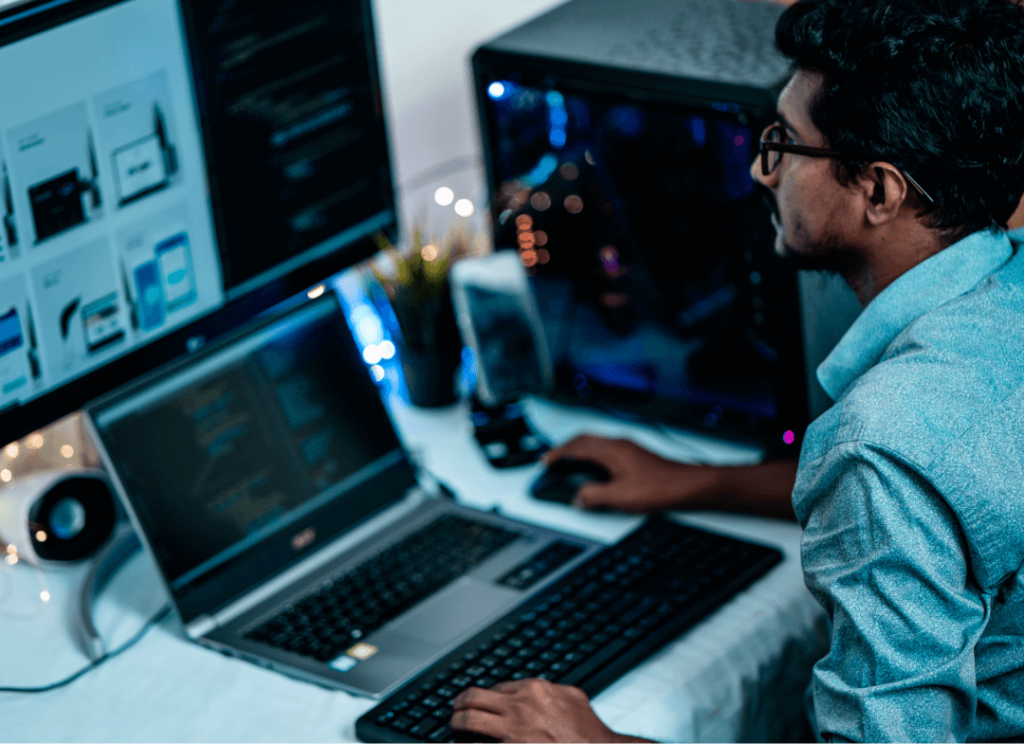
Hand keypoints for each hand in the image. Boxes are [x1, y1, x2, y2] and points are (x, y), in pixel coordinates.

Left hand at [450, 678, 645, 743]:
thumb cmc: (589, 732)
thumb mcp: (573, 697)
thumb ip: (552, 689)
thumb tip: (536, 688)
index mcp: (534, 689)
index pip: (496, 687)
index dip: (484, 696)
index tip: (478, 702)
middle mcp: (520, 706)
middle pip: (473, 698)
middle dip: (459, 705)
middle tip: (454, 711)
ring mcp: (513, 732)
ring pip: (468, 721)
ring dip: (457, 725)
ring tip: (454, 729)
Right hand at [543, 435, 720, 512]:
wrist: (689, 485)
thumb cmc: (662, 487)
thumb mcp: (621, 496)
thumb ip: (594, 496)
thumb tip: (578, 497)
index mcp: (612, 450)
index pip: (577, 446)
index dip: (558, 453)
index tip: (546, 461)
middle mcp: (620, 444)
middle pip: (584, 440)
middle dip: (565, 448)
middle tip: (553, 459)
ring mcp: (629, 448)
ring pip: (596, 443)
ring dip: (579, 451)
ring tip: (569, 463)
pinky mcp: (636, 455)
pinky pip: (606, 449)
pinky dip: (593, 455)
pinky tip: (596, 468)